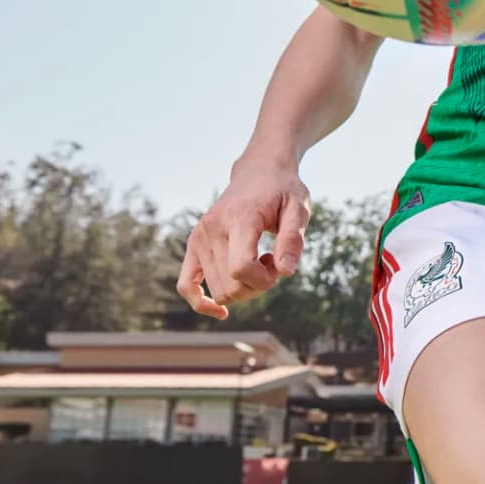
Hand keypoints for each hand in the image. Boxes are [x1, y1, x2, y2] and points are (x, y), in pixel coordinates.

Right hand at [176, 157, 310, 319]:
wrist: (258, 172)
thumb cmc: (282, 190)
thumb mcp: (299, 208)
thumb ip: (293, 239)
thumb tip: (285, 272)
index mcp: (239, 218)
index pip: (241, 268)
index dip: (264, 280)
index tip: (278, 266)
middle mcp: (212, 229)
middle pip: (231, 286)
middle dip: (259, 285)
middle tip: (273, 261)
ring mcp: (199, 237)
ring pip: (218, 291)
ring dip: (243, 288)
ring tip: (258, 261)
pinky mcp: (193, 245)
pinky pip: (185, 286)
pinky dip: (201, 303)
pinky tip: (222, 312)